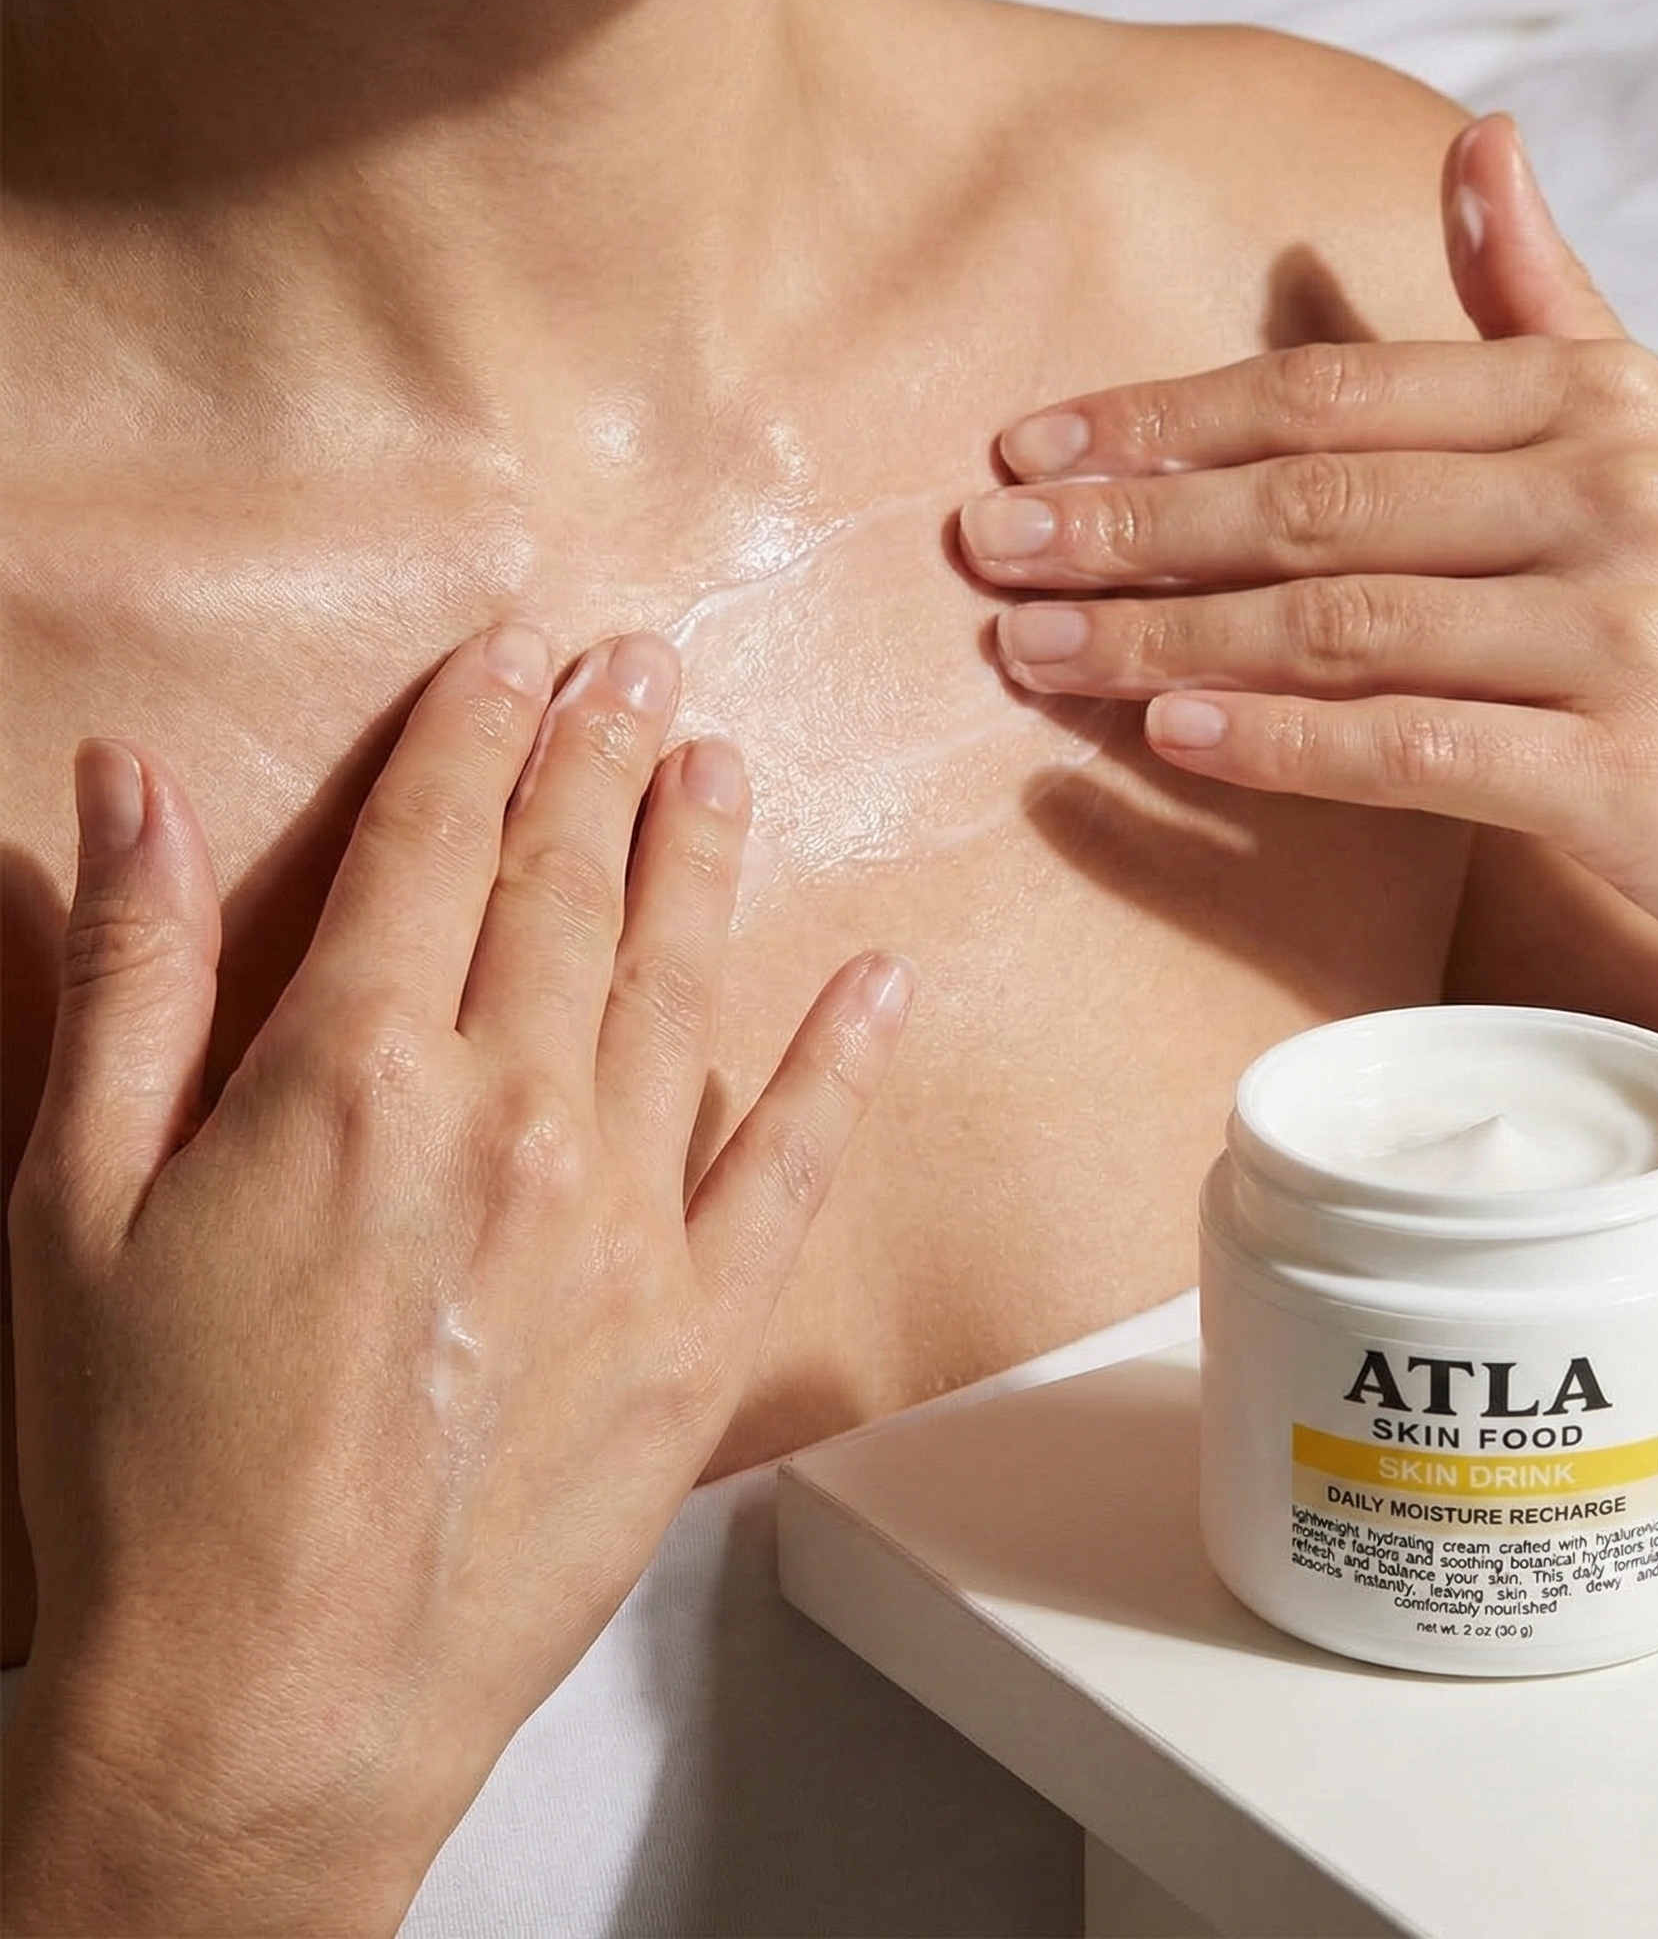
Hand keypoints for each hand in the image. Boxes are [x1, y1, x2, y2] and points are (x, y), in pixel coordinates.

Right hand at [1, 628, 911, 1934]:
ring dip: (704, 860)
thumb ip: (132, 976)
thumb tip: (128, 784)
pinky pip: (796, 1162)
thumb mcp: (78, 1204)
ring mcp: (629, 1220)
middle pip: (570, 888)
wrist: (270, 1704)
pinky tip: (875, 980)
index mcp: (352, 1073)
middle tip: (646, 665)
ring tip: (724, 766)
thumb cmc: (146, 1469)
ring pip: (684, 985)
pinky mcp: (702, 1326)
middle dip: (603, 758)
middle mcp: (513, 1117)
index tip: (519, 658)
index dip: (479, 732)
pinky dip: (843, 1062)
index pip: (433, 843)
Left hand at [960, 114, 1657, 1146]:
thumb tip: (1481, 144)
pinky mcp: (1626, 771)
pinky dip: (1281, 743)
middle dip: (1132, 526)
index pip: (1334, 393)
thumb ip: (1549, 308)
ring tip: (1032, 648)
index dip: (1166, 420)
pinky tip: (1167, 740)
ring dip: (1166, 640)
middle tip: (987, 547)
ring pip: (1342, 623)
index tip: (1030, 449)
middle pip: (1314, 500)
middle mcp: (1616, 493)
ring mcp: (1626, 632)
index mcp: (1600, 401)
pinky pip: (1412, 747)